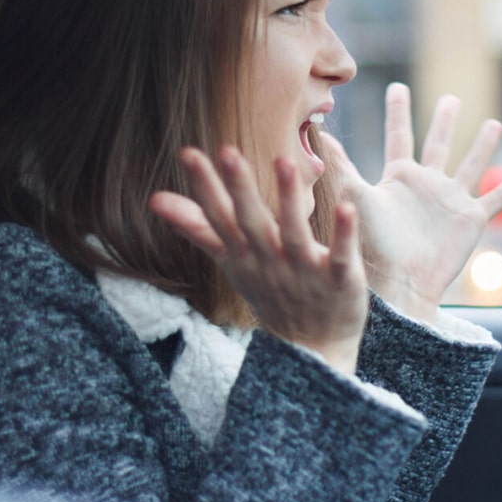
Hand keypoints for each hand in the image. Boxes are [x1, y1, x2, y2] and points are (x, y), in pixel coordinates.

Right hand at [149, 146, 367, 373]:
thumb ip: (198, 228)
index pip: (218, 217)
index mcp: (243, 255)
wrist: (312, 350)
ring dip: (288, 199)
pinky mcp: (337, 281)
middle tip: (226, 151)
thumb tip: (155, 199)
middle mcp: (269, 261)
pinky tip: (346, 207)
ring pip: (294, 234)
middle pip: (251, 222)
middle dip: (239, 189)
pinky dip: (342, 235)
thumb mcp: (230, 262)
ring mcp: (303, 272)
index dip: (204, 187)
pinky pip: (339, 256)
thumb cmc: (270, 293)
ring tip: (283, 162)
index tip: (188, 153)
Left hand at [321, 83, 501, 322]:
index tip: (397, 87)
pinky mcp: (471, 219)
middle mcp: (426, 185)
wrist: (399, 281)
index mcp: (399, 177)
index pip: (399, 135)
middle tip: (451, 99)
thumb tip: (320, 135)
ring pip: (472, 164)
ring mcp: (451, 201)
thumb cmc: (374, 243)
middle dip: (444, 121)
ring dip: (483, 144)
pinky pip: (498, 198)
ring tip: (493, 123)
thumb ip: (342, 166)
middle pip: (438, 144)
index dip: (398, 111)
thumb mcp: (357, 196)